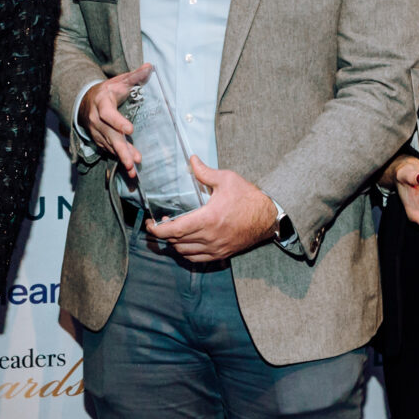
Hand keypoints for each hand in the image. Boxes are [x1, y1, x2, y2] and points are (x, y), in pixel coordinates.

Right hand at [78, 65, 152, 179]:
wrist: (85, 101)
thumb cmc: (107, 91)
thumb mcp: (119, 81)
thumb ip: (135, 76)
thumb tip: (150, 67)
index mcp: (102, 103)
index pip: (108, 114)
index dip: (117, 122)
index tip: (130, 130)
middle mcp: (96, 119)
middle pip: (109, 136)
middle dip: (121, 149)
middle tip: (132, 161)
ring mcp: (96, 131)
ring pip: (110, 145)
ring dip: (122, 157)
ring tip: (133, 168)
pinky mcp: (99, 139)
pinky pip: (109, 149)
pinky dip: (119, 158)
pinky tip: (130, 167)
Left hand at [144, 157, 279, 262]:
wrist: (267, 218)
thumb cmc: (248, 197)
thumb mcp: (227, 179)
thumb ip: (205, 172)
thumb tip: (191, 160)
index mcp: (208, 219)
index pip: (174, 230)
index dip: (158, 230)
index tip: (150, 225)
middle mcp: (210, 237)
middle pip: (176, 241)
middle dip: (164, 233)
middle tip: (160, 222)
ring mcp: (215, 248)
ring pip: (184, 251)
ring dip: (174, 242)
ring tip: (172, 230)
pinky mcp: (221, 253)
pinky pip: (196, 258)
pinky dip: (185, 252)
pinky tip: (184, 242)